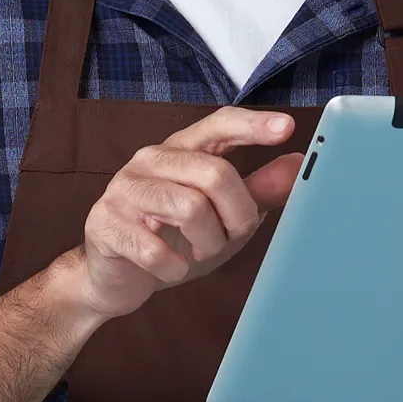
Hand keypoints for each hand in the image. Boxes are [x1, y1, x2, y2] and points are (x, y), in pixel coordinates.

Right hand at [76, 107, 304, 321]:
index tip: (287, 128)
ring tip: (199, 252)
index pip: (219, 124)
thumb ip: (257, 189)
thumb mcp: (222, 215)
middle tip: (231, 236)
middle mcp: (151, 159)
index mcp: (181, 149)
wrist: (111, 277)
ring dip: (207, 243)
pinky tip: (171, 267)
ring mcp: (124, 188)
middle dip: (236, 215)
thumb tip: (297, 164)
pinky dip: (174, 268)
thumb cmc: (172, 238)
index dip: (253, 125)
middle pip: (215, 174)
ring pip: (190, 208)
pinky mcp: (105, 223)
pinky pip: (155, 249)